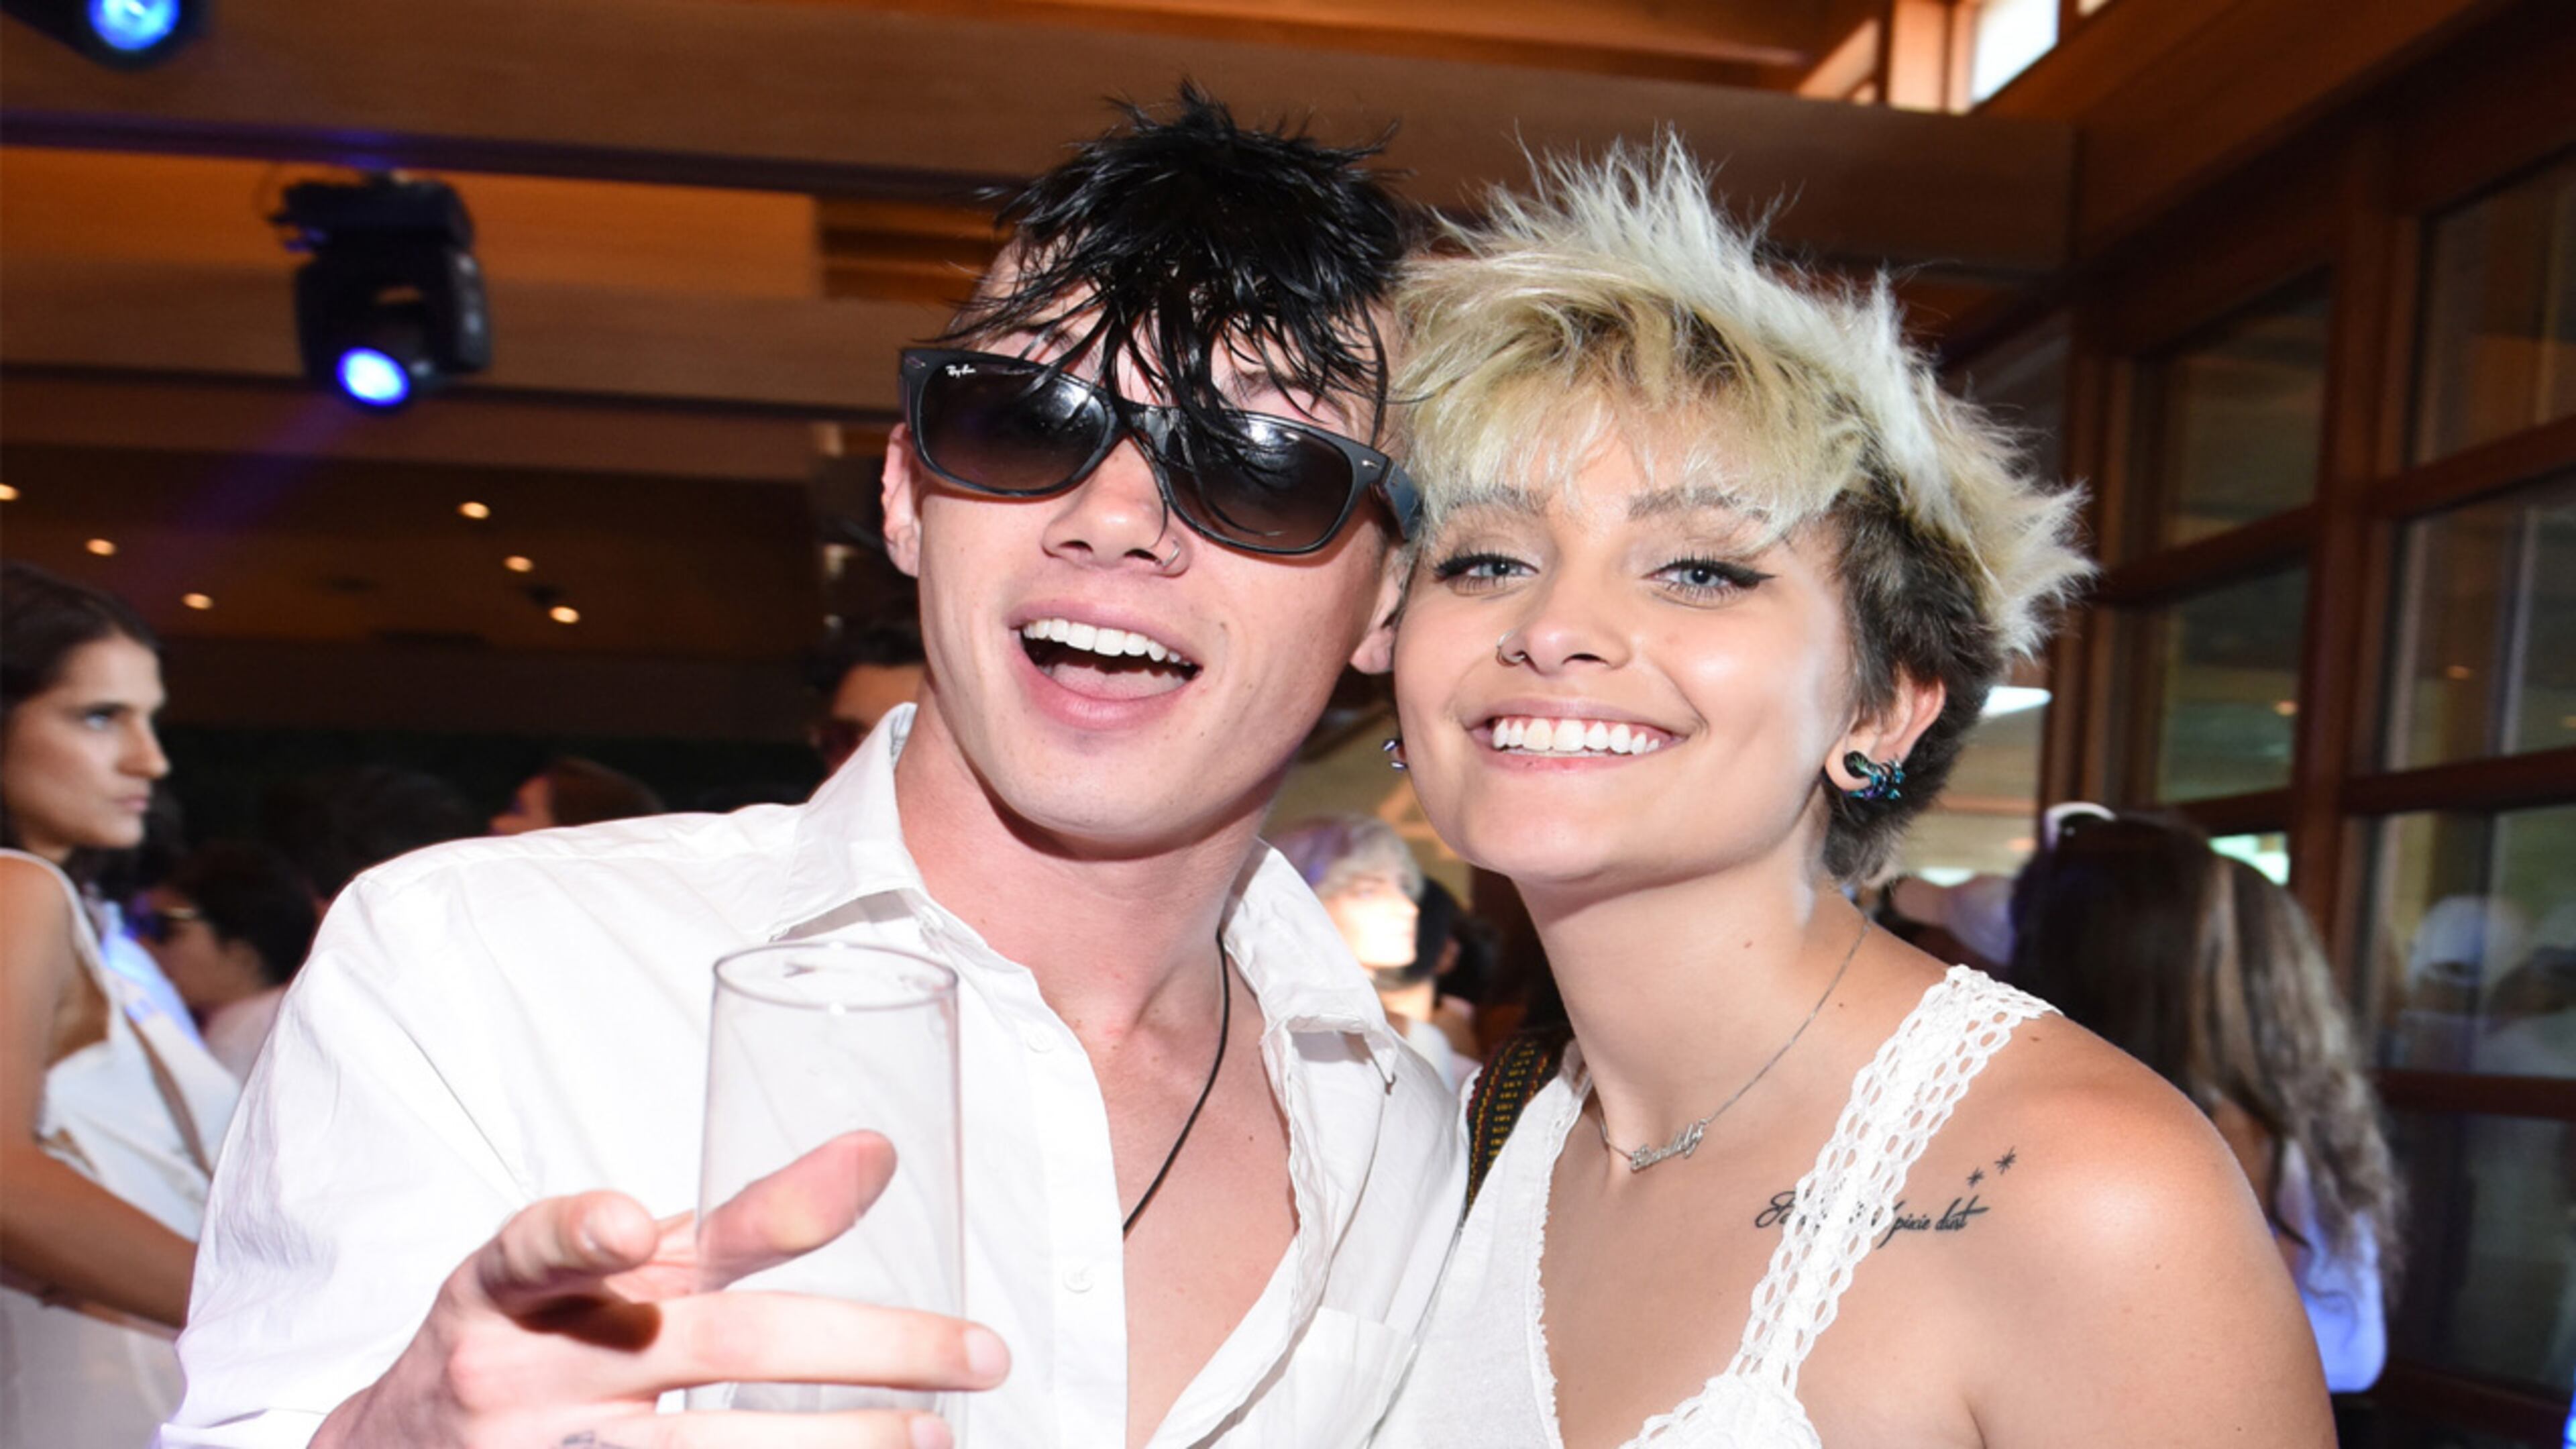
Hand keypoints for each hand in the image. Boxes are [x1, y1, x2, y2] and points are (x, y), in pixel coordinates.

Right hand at [313, 1132, 1006, 1448]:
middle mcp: (526, 1370)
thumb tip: (877, 1152)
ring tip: (936, 1433)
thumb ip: (739, 1220)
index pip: (544, 1244)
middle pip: (707, 1347)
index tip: (627, 1225)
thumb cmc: (550, 1339)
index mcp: (519, 1284)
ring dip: (842, 1442)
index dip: (581, 1233)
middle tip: (978, 1352)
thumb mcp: (616, 1270)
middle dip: (863, 1346)